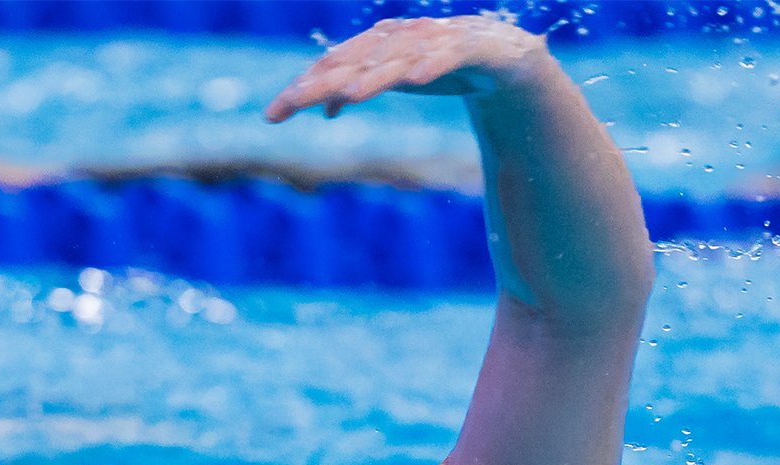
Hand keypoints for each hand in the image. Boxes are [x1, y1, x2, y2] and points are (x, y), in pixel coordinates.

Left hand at [265, 16, 548, 122]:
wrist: (505, 56)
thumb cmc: (443, 63)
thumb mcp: (397, 79)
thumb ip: (362, 87)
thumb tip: (325, 109)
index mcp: (382, 42)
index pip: (335, 64)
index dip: (305, 86)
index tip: (274, 114)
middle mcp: (406, 36)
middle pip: (358, 60)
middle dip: (325, 82)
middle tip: (294, 103)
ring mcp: (440, 39)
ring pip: (400, 58)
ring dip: (374, 74)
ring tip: (349, 94)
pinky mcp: (475, 47)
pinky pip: (452, 55)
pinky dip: (434, 62)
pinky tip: (416, 76)